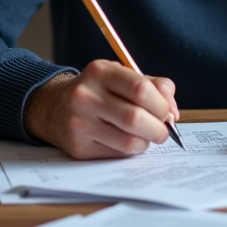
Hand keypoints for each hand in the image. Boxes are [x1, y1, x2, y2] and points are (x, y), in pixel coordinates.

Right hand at [24, 59, 179, 159]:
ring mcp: (79, 123)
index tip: (166, 111)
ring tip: (144, 135)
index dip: (162, 104)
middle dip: (159, 128)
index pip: (141, 89)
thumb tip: (172, 112)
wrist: (54, 107)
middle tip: (162, 130)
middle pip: (136, 118)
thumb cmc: (98, 91)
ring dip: (146, 141)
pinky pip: (117, 154)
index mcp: (100, 72)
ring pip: (129, 141)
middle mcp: (85, 96)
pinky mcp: (79, 147)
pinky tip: (125, 140)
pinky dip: (130, 150)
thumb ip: (153, 86)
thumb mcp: (120, 76)